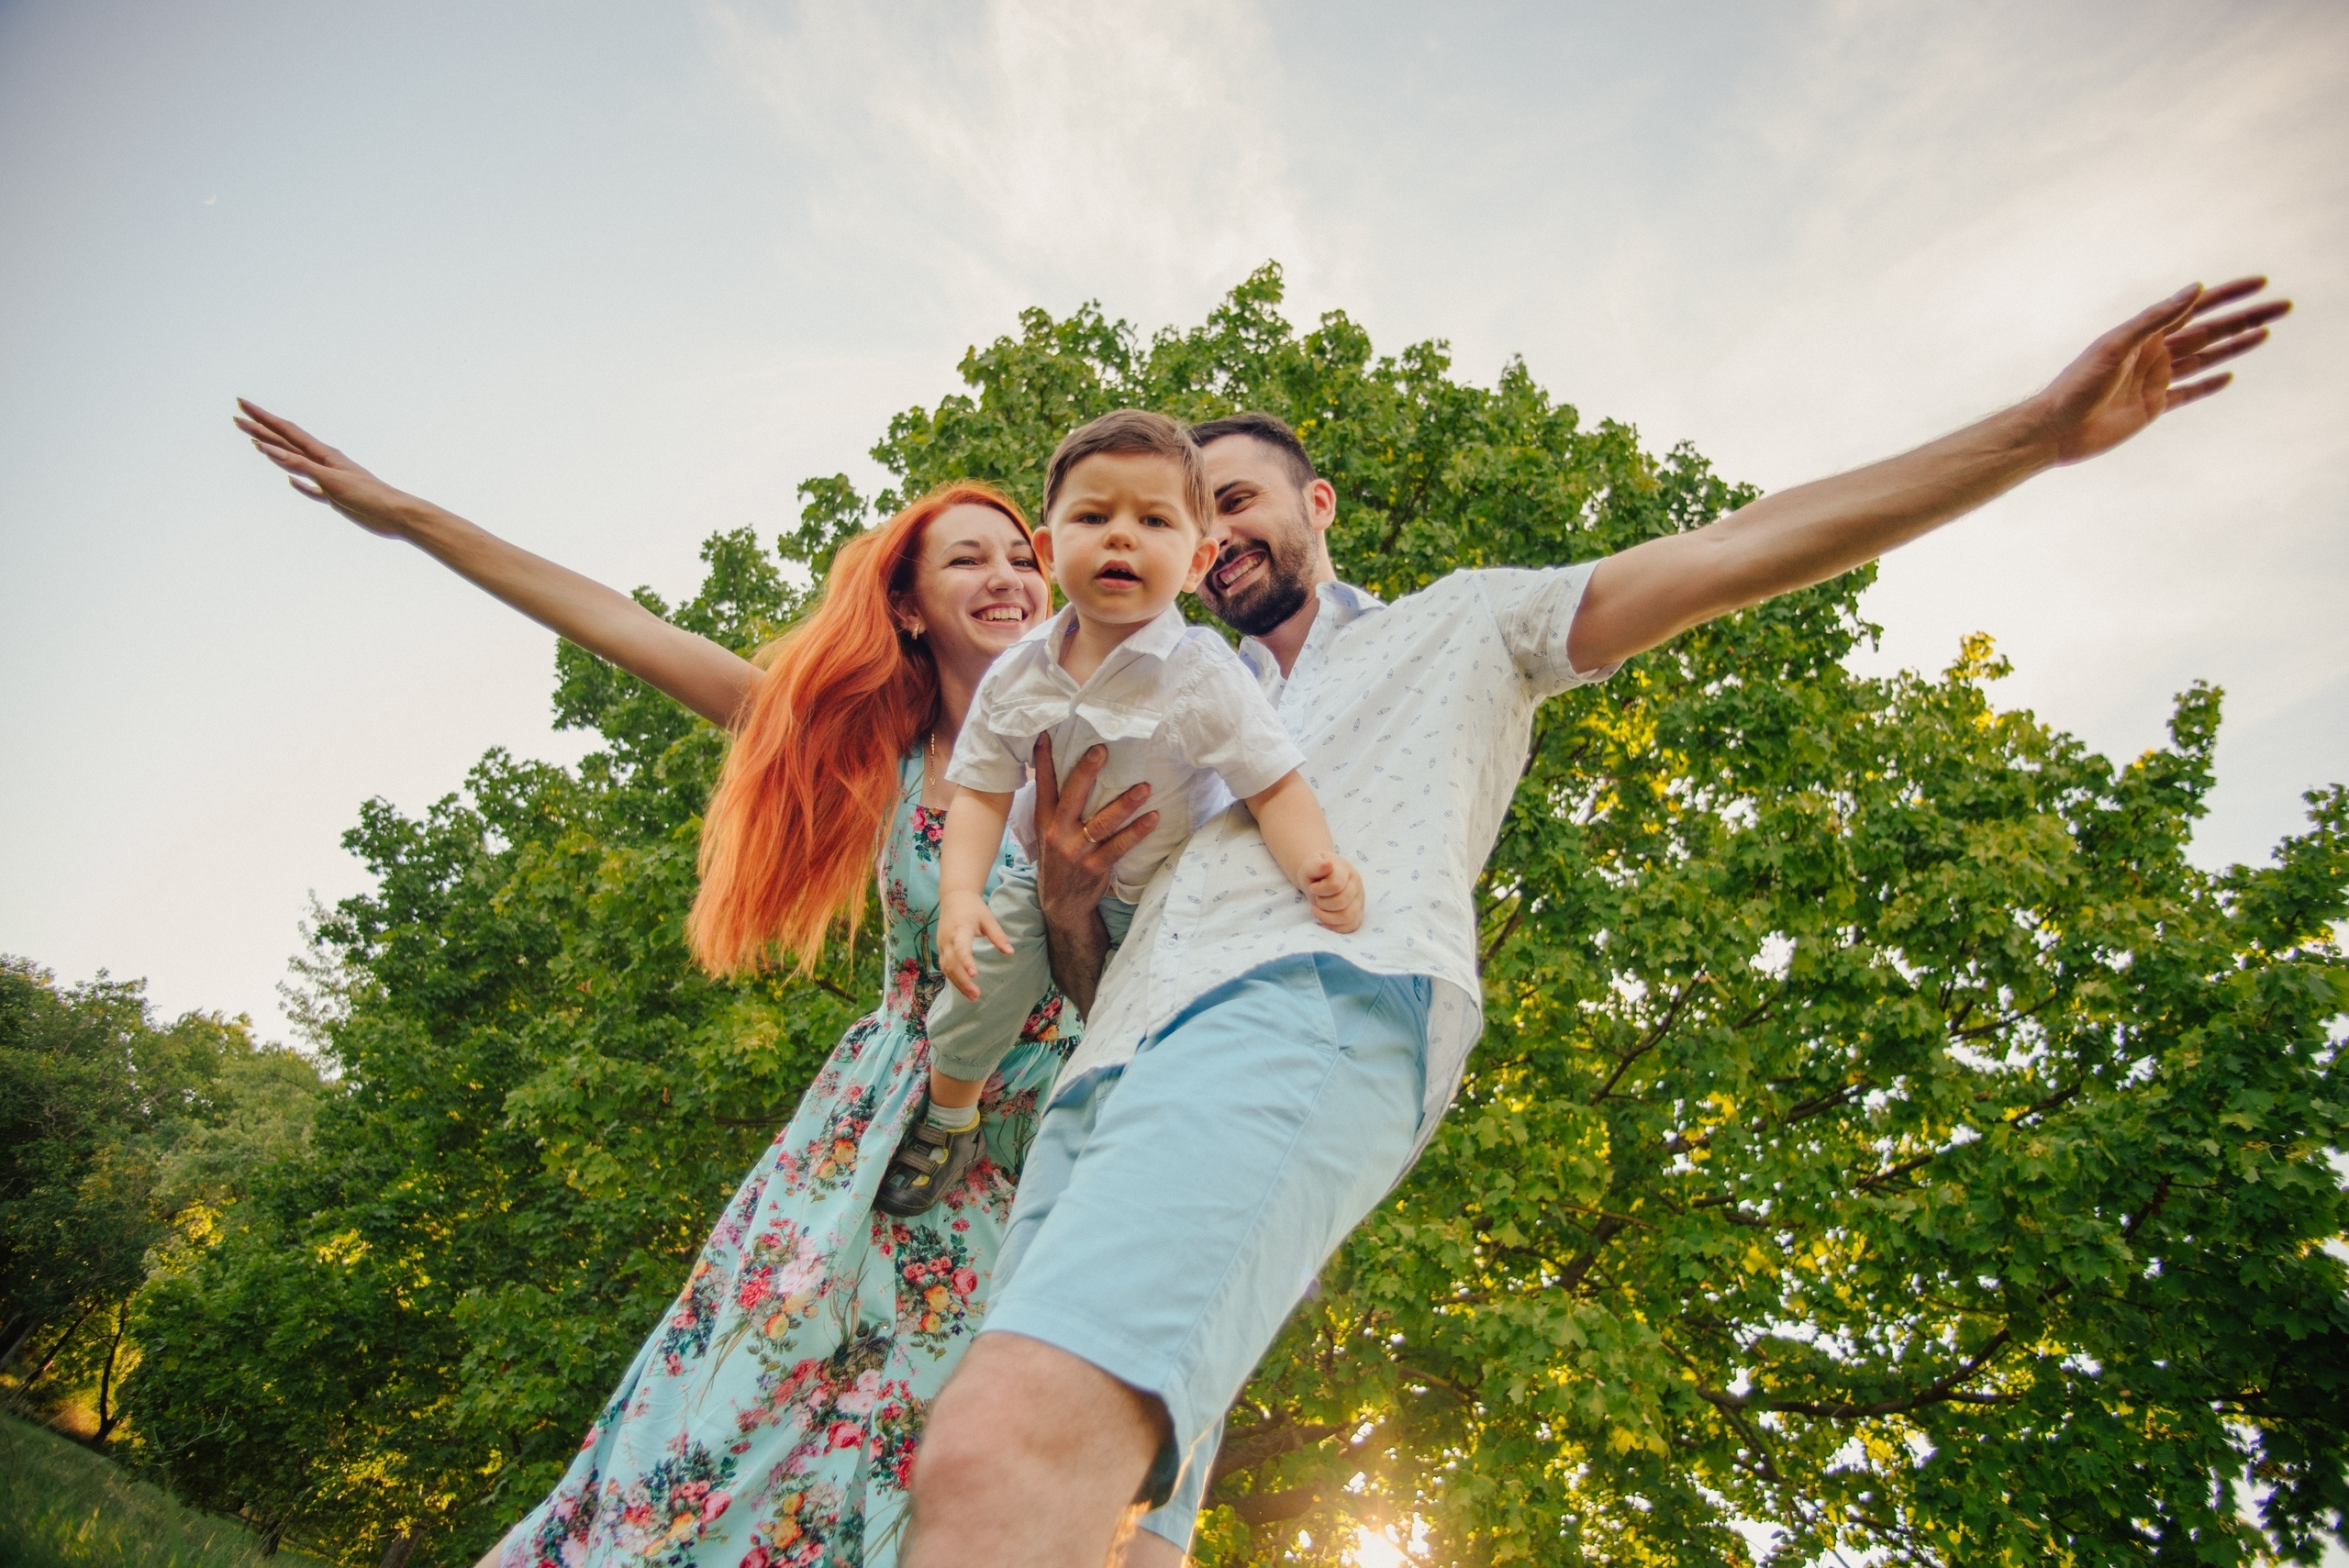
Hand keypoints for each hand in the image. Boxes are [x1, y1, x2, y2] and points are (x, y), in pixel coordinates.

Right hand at [234, 399, 424, 537]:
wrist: (396, 514)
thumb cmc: (367, 496)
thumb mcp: (329, 479)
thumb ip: (299, 465)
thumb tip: (268, 448)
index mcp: (323, 454)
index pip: (286, 430)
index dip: (262, 418)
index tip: (241, 404)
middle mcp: (324, 462)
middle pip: (286, 441)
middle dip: (261, 429)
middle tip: (237, 417)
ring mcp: (328, 479)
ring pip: (294, 462)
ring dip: (274, 451)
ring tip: (256, 442)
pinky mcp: (334, 497)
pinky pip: (310, 488)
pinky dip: (298, 483)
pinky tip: (291, 482)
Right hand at [938, 889, 1011, 1001]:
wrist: (953, 899)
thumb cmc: (973, 908)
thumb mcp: (988, 918)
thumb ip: (998, 935)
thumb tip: (1010, 952)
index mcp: (960, 929)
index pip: (961, 947)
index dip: (966, 961)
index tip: (974, 974)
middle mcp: (947, 939)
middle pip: (951, 964)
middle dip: (963, 981)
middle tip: (976, 995)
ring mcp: (942, 945)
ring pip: (946, 968)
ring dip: (958, 984)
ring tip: (972, 997)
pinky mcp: (941, 949)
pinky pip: (945, 967)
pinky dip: (953, 979)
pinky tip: (963, 988)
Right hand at [1032, 737, 1156, 922]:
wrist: (1062, 904)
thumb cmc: (1058, 860)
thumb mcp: (1047, 833)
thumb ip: (1055, 806)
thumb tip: (1069, 770)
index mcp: (1045, 821)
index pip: (1043, 786)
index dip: (1042, 760)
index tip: (1046, 734)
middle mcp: (1058, 833)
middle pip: (1072, 796)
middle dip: (1086, 771)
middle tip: (1102, 749)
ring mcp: (1077, 851)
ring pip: (1102, 822)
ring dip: (1124, 803)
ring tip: (1144, 787)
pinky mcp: (1096, 866)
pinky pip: (1120, 846)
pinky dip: (1138, 831)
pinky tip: (1153, 817)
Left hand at [1301, 853, 1362, 933]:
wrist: (1320, 876)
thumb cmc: (1315, 871)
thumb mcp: (1310, 865)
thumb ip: (1316, 865)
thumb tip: (1327, 865)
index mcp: (1345, 870)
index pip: (1336, 885)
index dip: (1320, 890)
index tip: (1312, 887)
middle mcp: (1356, 885)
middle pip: (1341, 902)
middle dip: (1322, 903)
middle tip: (1316, 899)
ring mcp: (1359, 899)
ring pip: (1347, 916)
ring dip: (1327, 917)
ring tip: (1317, 910)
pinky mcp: (1358, 912)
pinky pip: (1352, 925)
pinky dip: (1336, 927)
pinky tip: (1324, 921)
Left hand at [2031, 278, 2288, 464]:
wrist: (2055, 429)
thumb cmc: (2077, 384)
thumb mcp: (2116, 346)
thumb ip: (2156, 319)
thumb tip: (2196, 289)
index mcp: (2145, 333)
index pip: (2196, 306)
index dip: (2229, 294)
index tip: (2261, 283)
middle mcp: (2154, 353)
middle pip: (2210, 330)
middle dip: (2246, 318)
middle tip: (2284, 306)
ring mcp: (2156, 380)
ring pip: (2206, 359)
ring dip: (2236, 346)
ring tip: (2266, 334)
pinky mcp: (2154, 407)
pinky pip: (2188, 393)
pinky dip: (2209, 385)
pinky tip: (2229, 376)